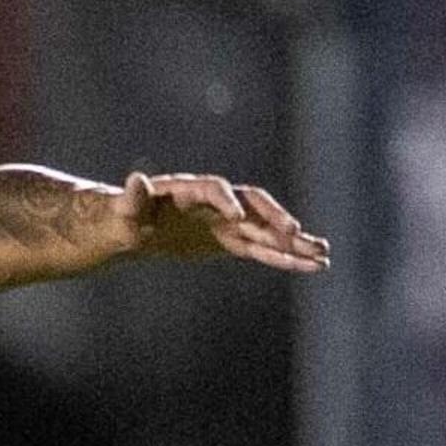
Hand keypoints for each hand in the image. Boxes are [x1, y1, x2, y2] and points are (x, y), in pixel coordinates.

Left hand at [123, 172, 328, 273]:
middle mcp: (216, 202)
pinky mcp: (230, 240)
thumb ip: (132, 199)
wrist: (131, 226)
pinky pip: (262, 249)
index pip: (215, 188)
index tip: (235, 218)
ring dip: (293, 243)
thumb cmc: (123, 216)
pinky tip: (311, 266)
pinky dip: (285, 258)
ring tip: (322, 254)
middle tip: (295, 233)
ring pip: (265, 231)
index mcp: (189, 189)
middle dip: (273, 218)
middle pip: (252, 205)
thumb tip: (136, 179)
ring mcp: (227, 221)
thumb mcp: (123, 210)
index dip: (225, 201)